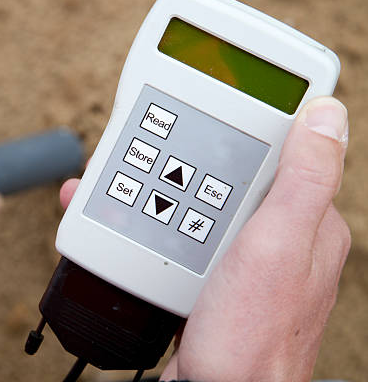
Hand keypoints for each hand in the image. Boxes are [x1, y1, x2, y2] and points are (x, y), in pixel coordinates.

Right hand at [59, 97, 350, 381]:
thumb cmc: (249, 335)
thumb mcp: (278, 246)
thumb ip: (303, 179)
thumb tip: (326, 114)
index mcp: (304, 222)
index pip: (278, 152)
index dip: (241, 127)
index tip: (204, 108)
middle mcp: (276, 239)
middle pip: (227, 176)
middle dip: (184, 158)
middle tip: (141, 144)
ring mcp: (241, 260)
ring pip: (197, 204)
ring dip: (158, 189)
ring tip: (116, 177)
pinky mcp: (209, 278)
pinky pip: (179, 234)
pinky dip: (150, 222)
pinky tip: (125, 219)